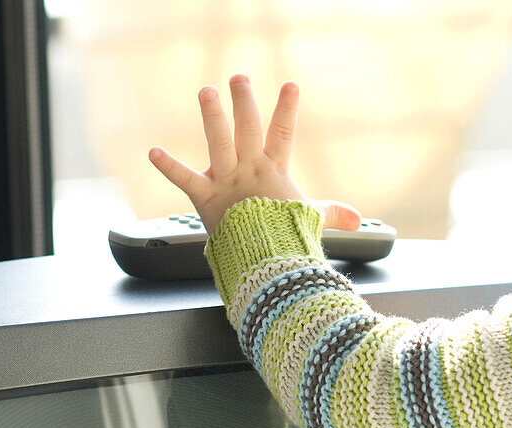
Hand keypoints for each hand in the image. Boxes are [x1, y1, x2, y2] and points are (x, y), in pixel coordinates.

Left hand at [148, 74, 360, 235]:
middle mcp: (250, 171)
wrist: (268, 263)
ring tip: (207, 92)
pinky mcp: (206, 199)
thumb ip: (332, 213)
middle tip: (239, 79)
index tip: (290, 85)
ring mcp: (227, 183)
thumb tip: (359, 220)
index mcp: (274, 173)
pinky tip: (153, 151)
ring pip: (219, 143)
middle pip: (248, 129)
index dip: (287, 109)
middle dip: (244, 103)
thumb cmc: (287, 241)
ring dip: (212, 117)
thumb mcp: (311, 221)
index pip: (283, 134)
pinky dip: (168, 166)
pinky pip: (185, 180)